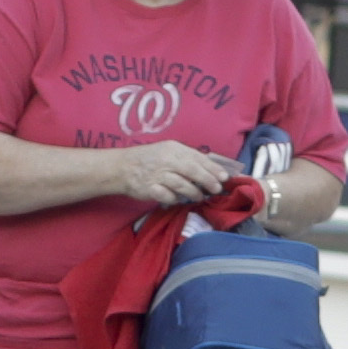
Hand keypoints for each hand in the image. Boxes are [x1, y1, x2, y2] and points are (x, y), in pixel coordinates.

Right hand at [110, 142, 231, 207]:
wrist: (121, 167)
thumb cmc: (149, 159)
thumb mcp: (168, 151)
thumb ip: (187, 158)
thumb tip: (211, 168)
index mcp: (174, 149)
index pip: (198, 158)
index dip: (213, 168)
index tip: (225, 177)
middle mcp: (167, 160)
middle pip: (192, 171)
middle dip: (208, 181)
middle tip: (217, 189)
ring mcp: (158, 175)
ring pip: (182, 185)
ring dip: (194, 193)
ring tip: (199, 196)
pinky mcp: (150, 189)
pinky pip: (168, 197)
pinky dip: (176, 199)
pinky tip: (178, 199)